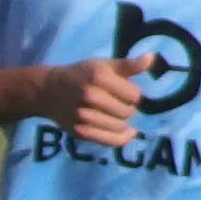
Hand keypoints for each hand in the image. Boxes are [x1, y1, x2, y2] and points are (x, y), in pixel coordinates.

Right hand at [30, 52, 153, 145]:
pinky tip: (128, 133)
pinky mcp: (79, 131)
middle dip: (128, 109)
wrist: (49, 91)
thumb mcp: (104, 65)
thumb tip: (151, 58)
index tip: (125, 93)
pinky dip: (122, 138)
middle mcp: (90, 97)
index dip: (134, 94)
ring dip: (123, 122)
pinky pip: (109, 140)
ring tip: (116, 115)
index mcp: (99, 77)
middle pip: (128, 112)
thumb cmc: (81, 75)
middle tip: (119, 104)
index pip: (134, 95)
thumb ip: (128, 65)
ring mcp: (83, 116)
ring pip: (120, 126)